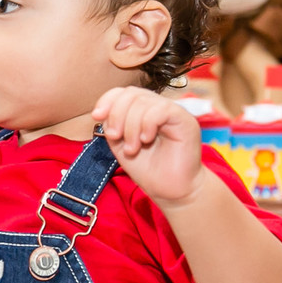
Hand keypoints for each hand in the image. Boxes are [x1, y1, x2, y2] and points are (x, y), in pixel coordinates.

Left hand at [91, 87, 206, 206]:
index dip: (107, 100)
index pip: (123, 92)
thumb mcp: (119, 144)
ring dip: (131, 126)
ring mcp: (172, 111)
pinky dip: (147, 124)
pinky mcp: (184, 119)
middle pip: (131, 94)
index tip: (96, 116)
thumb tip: (102, 112)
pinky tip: (145, 140)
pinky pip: (161, 109)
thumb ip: (111, 125)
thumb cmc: (147, 168)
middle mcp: (157, 107)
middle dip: (117, 114)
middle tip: (115, 137)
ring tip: (132, 148)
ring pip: (143, 101)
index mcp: (142, 111)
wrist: (169, 189)